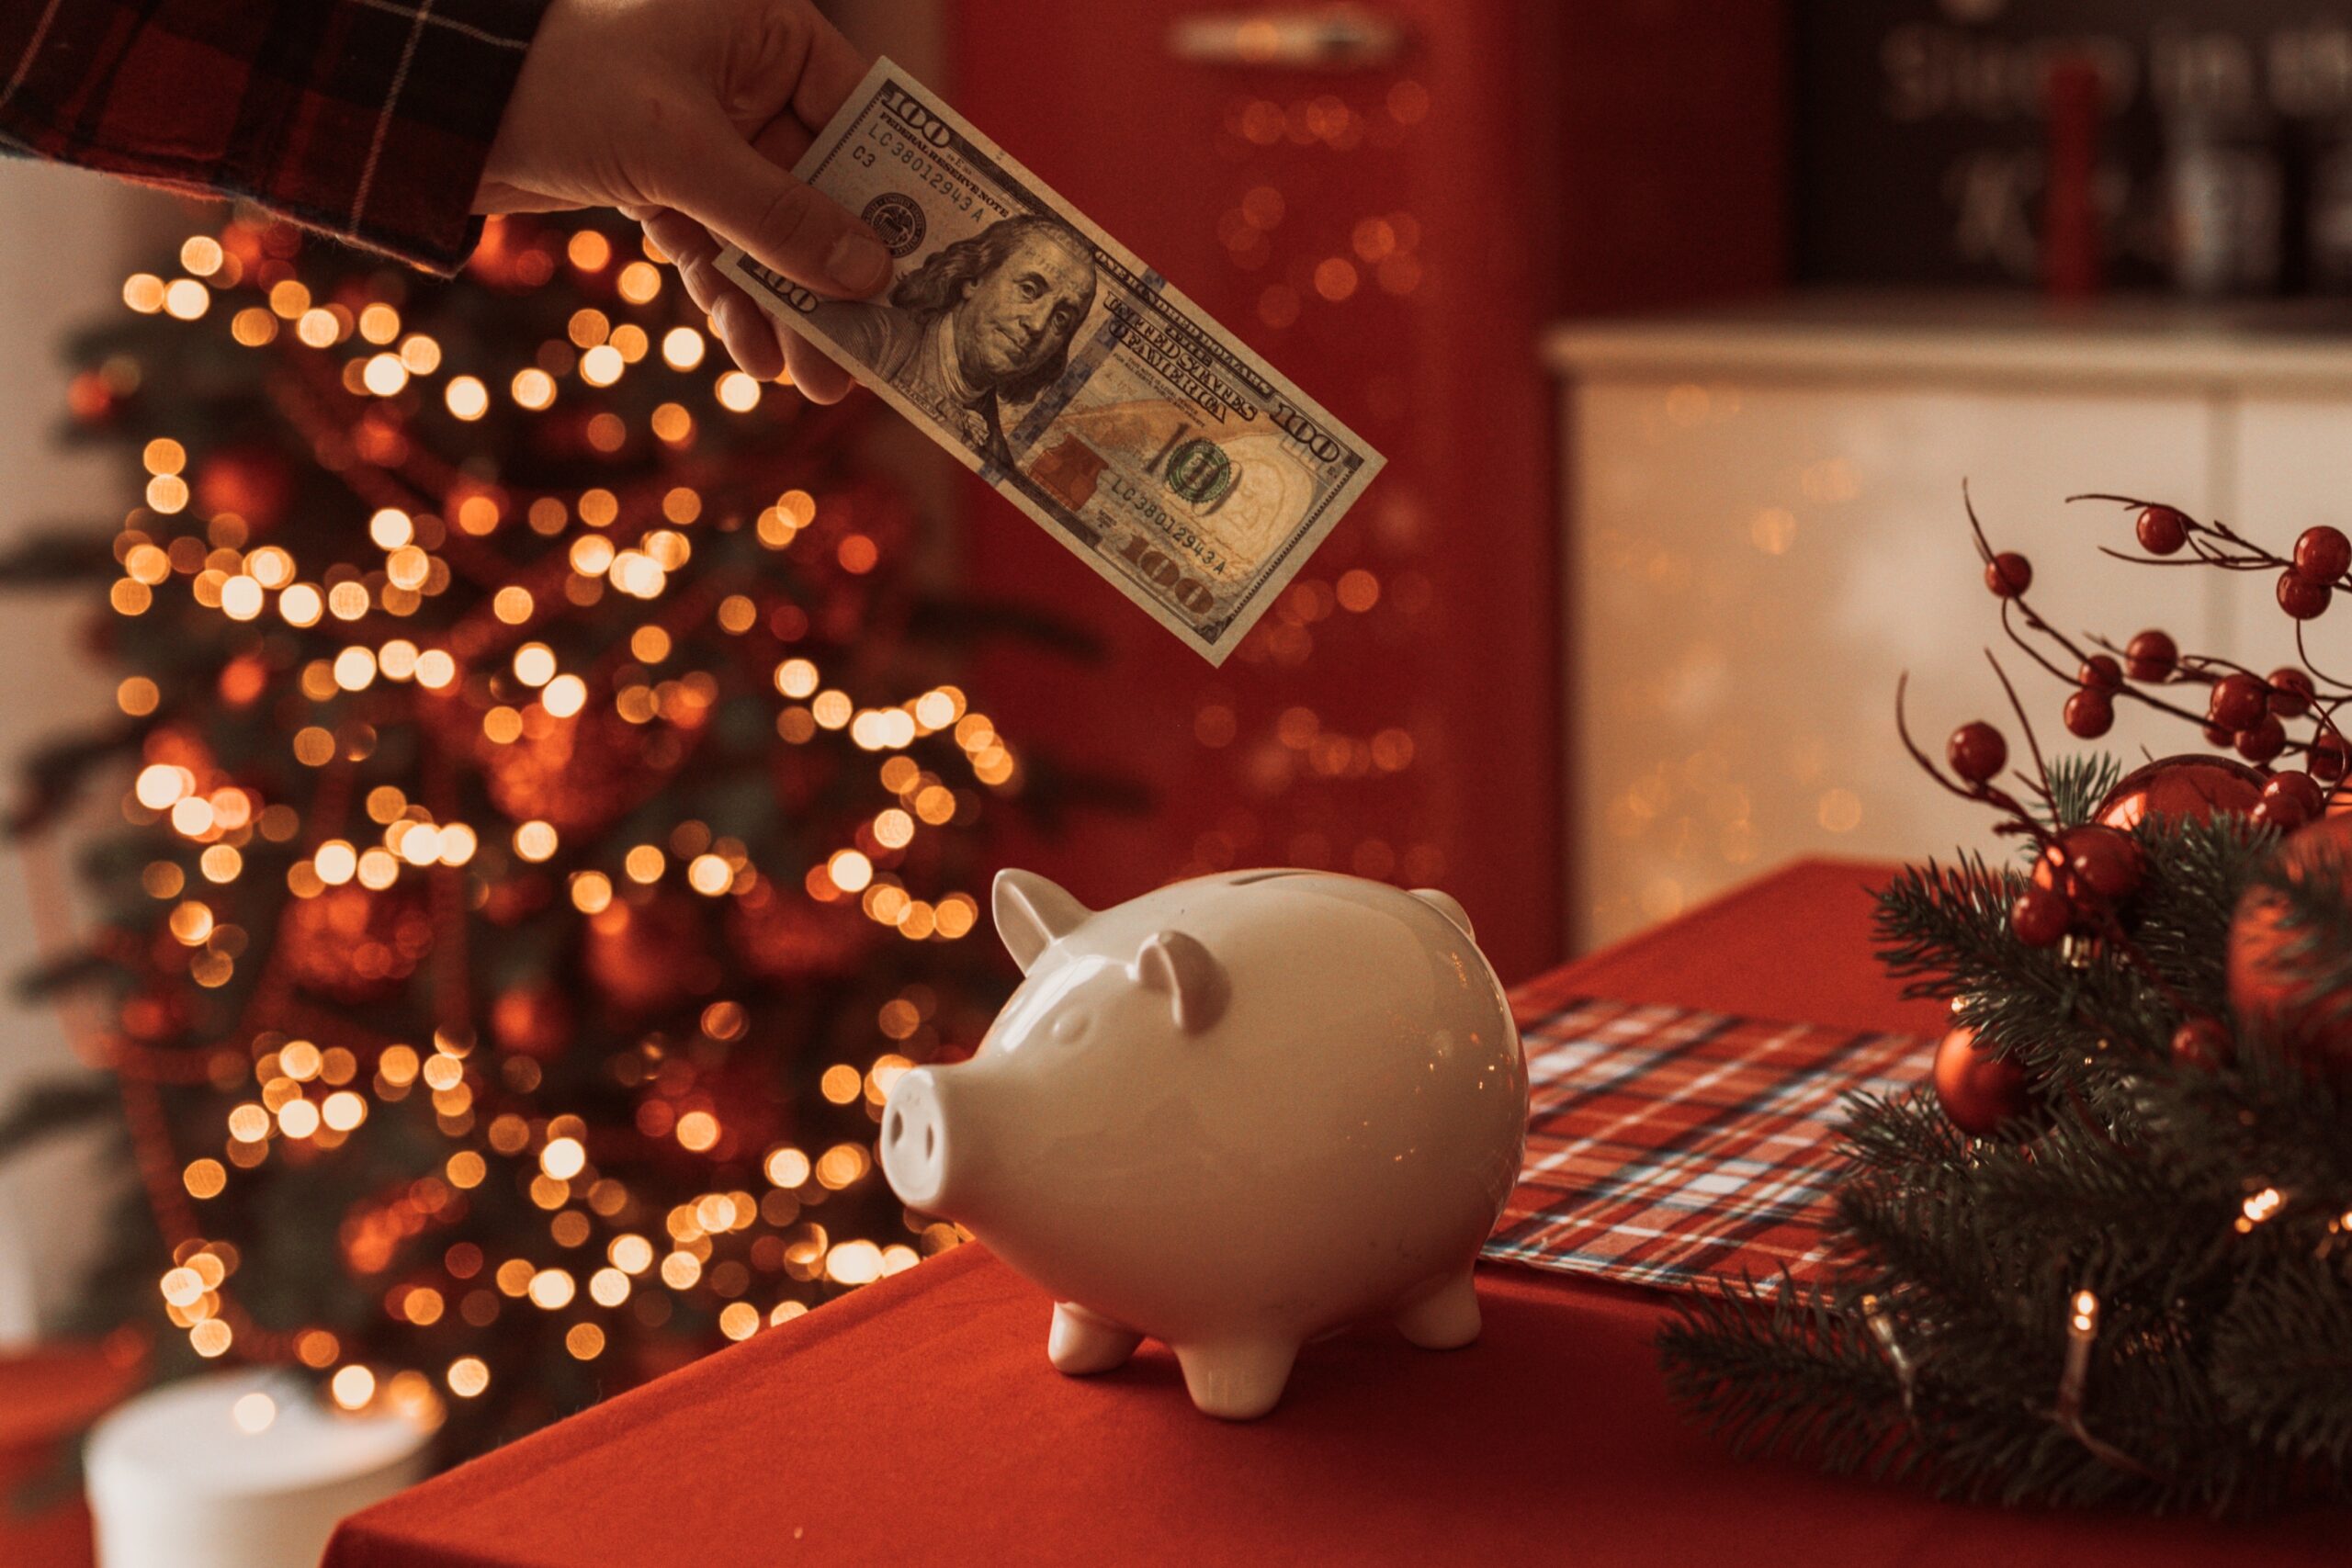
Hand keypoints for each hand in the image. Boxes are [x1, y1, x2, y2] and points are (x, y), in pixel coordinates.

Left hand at [477, 0, 884, 401]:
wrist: (437, 112)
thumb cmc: (558, 86)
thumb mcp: (679, 153)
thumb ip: (778, 215)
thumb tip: (870, 273)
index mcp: (763, 32)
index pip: (861, 114)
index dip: (896, 193)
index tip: (930, 265)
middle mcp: (744, 78)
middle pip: (823, 188)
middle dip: (839, 276)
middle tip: (871, 350)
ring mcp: (706, 135)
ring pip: (773, 231)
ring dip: (792, 306)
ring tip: (811, 378)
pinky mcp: (666, 184)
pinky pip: (722, 249)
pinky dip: (735, 298)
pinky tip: (751, 352)